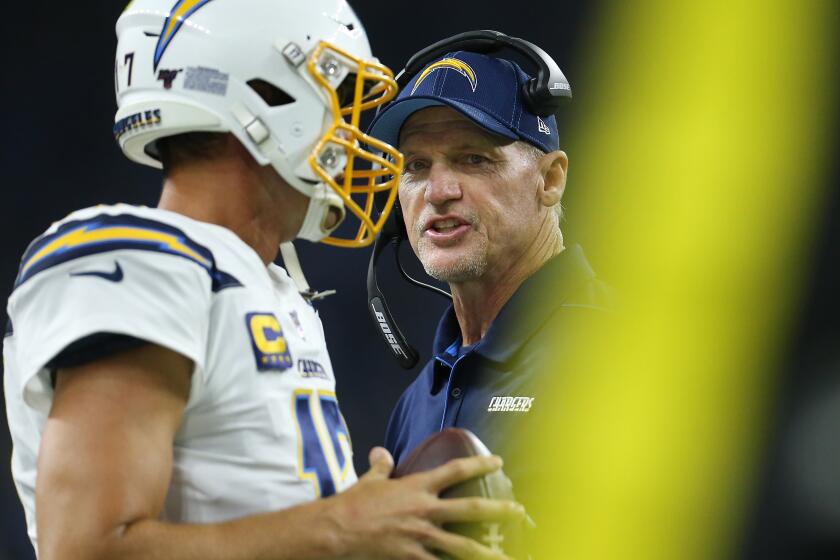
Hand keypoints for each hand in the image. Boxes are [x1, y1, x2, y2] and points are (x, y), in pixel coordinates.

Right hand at [328, 447, 523, 559]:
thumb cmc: (353, 504)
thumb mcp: (369, 481)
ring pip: (463, 545)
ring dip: (488, 552)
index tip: (499, 462)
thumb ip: (380, 466)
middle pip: (470, 508)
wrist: (337, 529)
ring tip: (507, 556)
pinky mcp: (412, 558)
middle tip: (520, 512)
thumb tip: (380, 452)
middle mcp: (425, 511)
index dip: (479, 464)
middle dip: (498, 510)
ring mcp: (421, 537)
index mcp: (417, 487)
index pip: (455, 470)